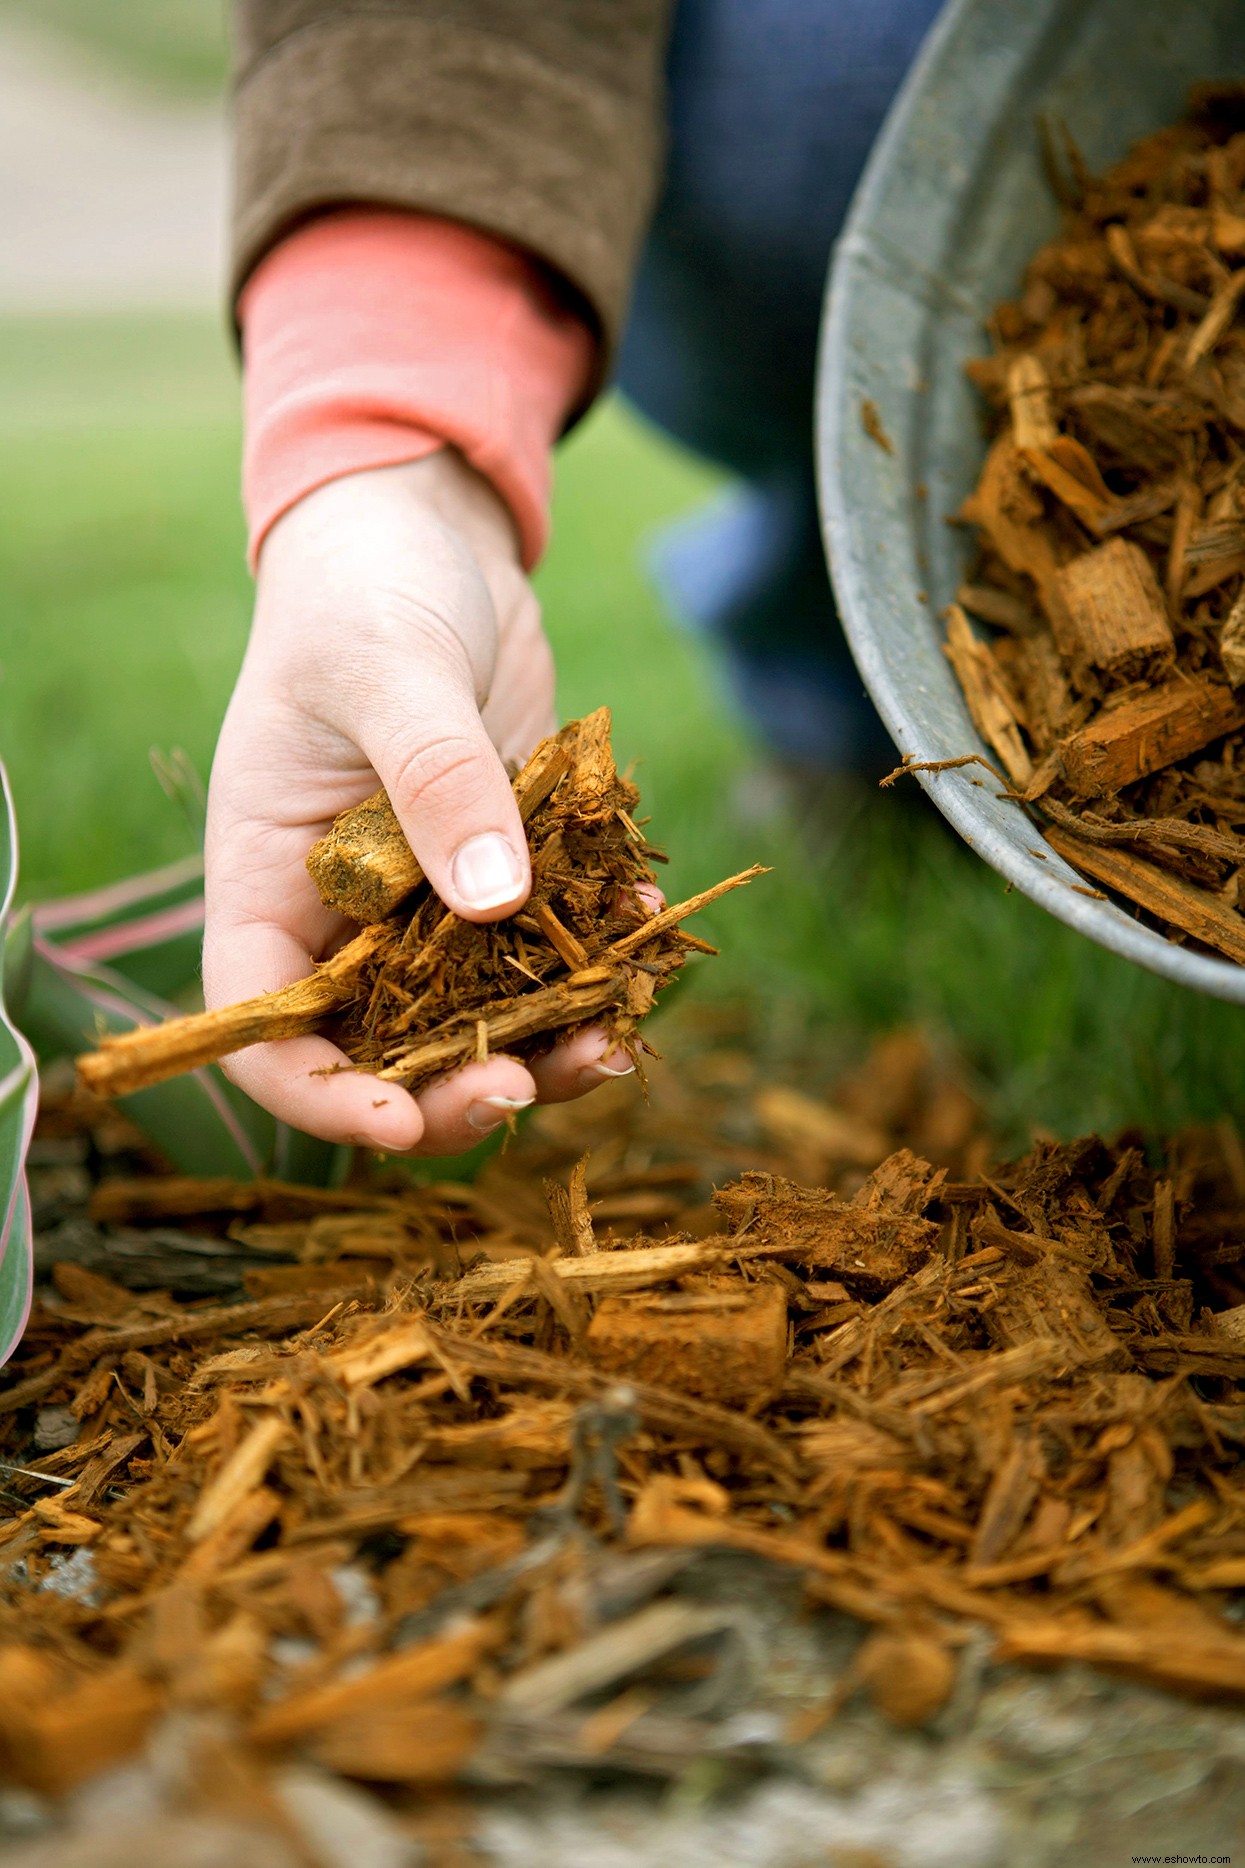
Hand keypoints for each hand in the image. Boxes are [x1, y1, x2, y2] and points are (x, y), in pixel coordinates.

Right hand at [203, 450, 633, 1152]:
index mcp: (270, 884)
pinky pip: (551, 943)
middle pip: (385, 1048)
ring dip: (545, 1039)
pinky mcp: (510, 869)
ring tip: (617, 1034)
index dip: (324, 1097)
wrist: (428, 538)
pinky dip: (597, 954)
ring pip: (480, 1014)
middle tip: (529, 1082)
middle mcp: (347, 914)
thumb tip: (493, 902)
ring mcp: (433, 900)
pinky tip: (642, 925)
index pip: (268, 1029)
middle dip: (454, 1087)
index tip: (403, 1122)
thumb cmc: (363, 588)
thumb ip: (435, 779)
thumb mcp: (388, 670)